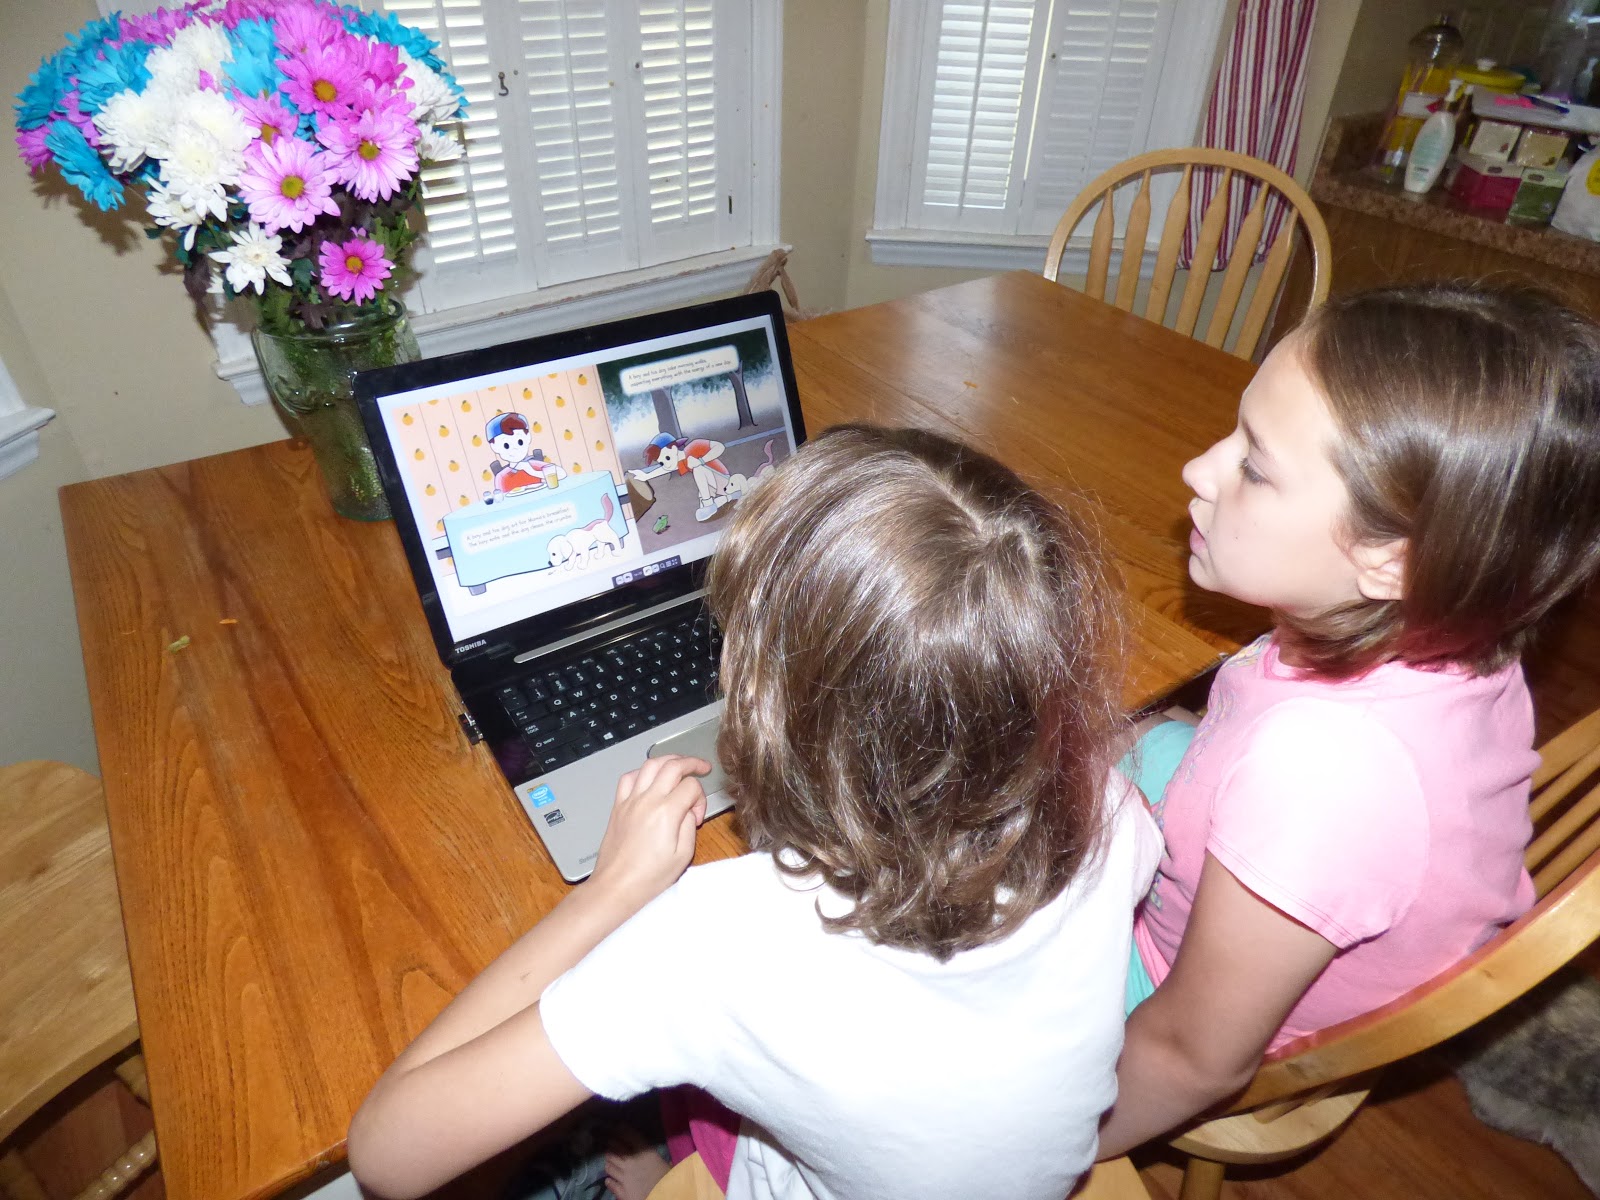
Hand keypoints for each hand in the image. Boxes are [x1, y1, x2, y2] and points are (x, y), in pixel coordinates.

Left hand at [588, 754, 710, 910]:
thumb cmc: (648, 878)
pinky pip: (628, 778)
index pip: (691, 786)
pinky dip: (641, 771)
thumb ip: (689, 826)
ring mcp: (630, 802)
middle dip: (691, 763)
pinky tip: (649, 777)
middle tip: (702, 767)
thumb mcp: (683, 856)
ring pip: (650, 765)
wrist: (617, 887)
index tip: (697, 815)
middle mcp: (647, 802)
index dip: (701, 798)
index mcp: (666, 813)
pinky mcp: (618, 807)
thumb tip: (689, 809)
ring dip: (668, 760)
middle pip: (672, 766)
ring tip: (679, 763)